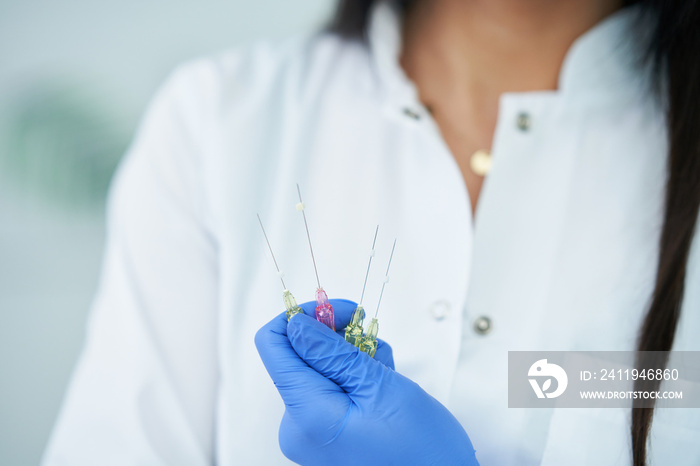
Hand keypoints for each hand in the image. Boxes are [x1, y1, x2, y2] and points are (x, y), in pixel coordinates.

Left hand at [255, 299, 478, 465]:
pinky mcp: (326, 434)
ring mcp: (312, 432)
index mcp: (305, 413)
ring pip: (320, 369)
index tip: (338, 309)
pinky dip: (355, 377)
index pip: (274, 344)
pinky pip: (331, 389)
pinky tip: (382, 386)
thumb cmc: (421, 450)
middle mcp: (298, 425)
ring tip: (387, 375)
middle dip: (338, 339)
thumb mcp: (380, 388)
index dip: (302, 316)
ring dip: (353, 358)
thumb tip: (296, 322)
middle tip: (375, 345)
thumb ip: (332, 351)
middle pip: (299, 355)